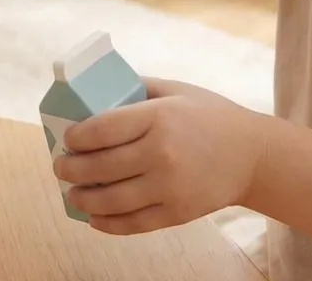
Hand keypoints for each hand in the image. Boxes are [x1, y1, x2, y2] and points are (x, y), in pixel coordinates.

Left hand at [53, 77, 268, 234]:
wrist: (253, 154)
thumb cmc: (209, 115)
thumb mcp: (176, 89)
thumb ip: (139, 87)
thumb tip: (98, 88)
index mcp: (158, 117)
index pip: (104, 128)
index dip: (77, 136)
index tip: (66, 139)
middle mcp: (161, 153)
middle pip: (102, 166)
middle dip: (71, 169)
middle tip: (59, 167)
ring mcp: (170, 186)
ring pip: (113, 200)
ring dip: (84, 199)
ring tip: (71, 194)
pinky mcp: (178, 213)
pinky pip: (135, 223)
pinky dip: (109, 224)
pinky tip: (94, 219)